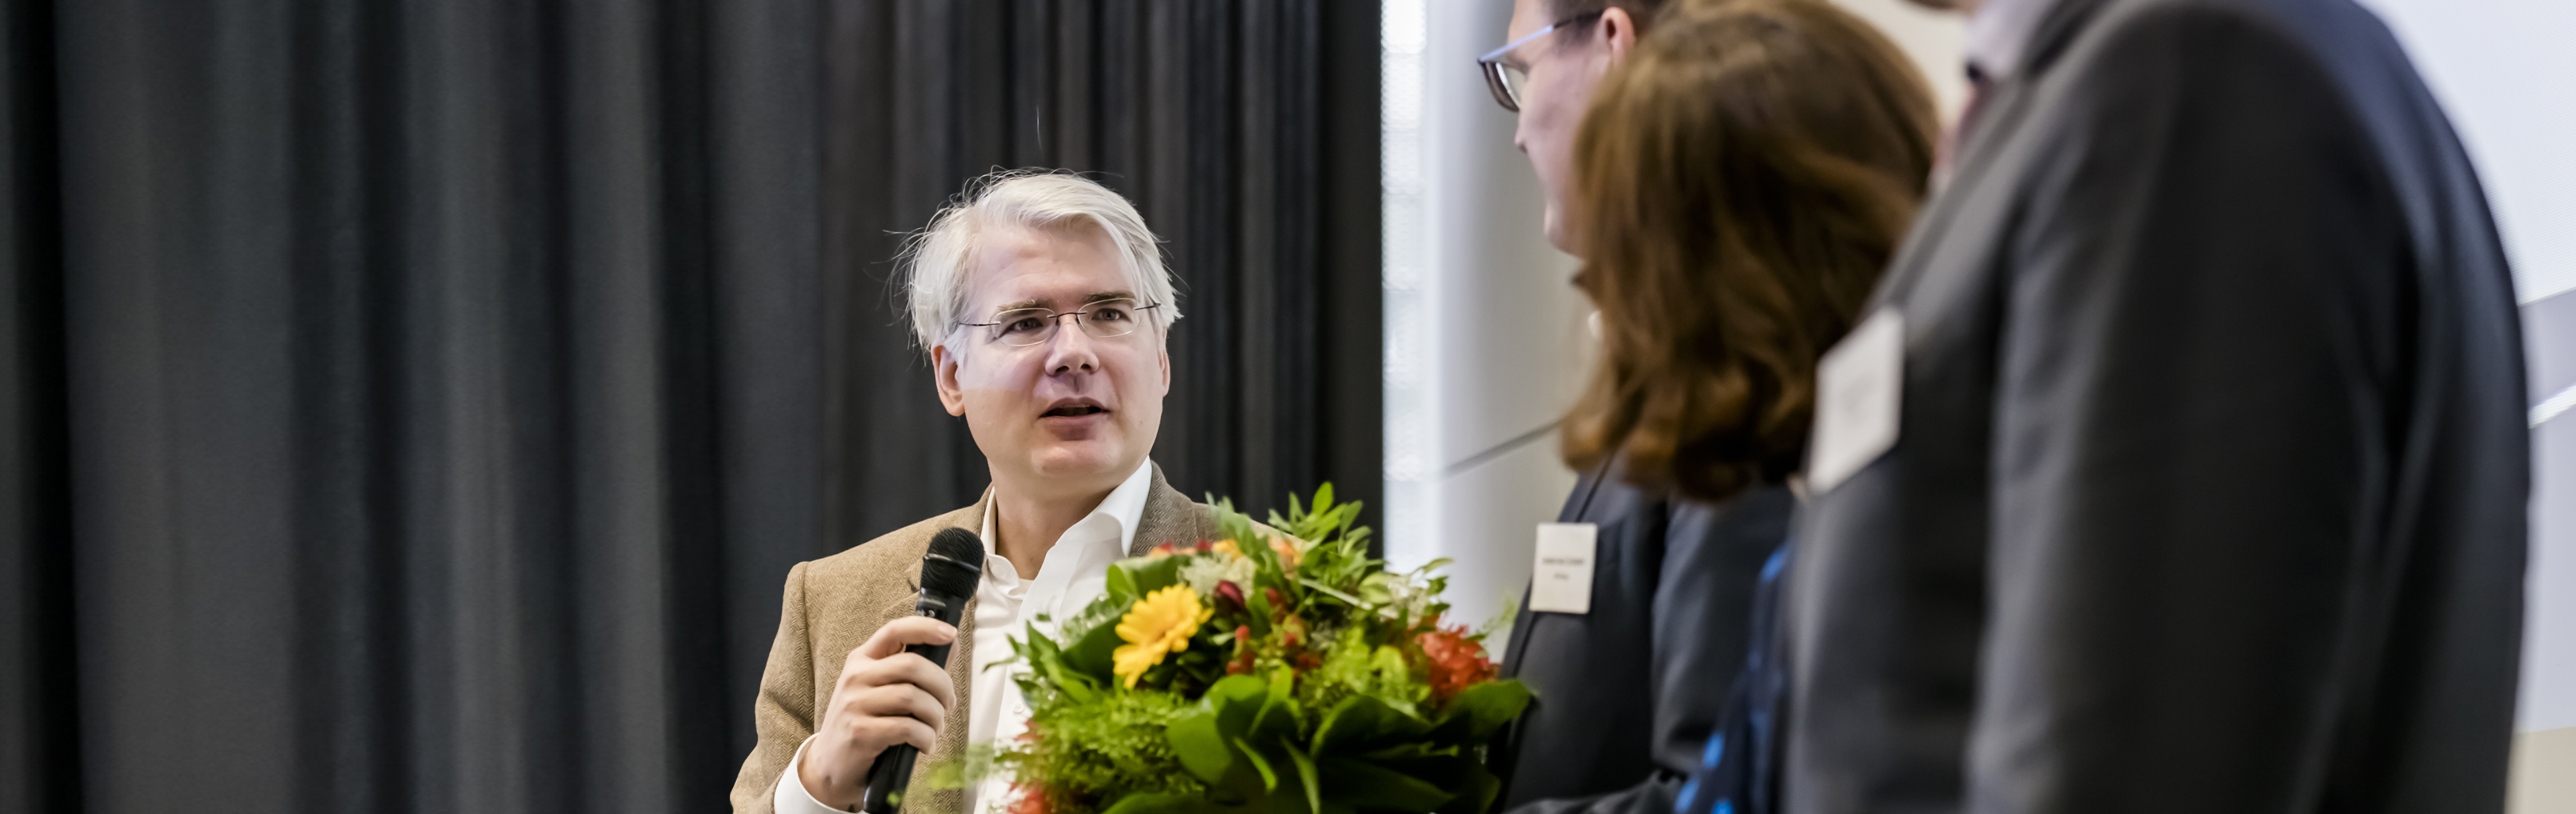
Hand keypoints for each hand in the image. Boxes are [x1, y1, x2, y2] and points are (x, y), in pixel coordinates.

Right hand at [799, 615, 958, 808]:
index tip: (951, 633)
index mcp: (862, 660)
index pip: (894, 631)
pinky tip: (925, 744)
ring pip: (913, 697)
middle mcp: (855, 677)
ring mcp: (854, 704)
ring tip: (935, 728)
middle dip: (942, 686)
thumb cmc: (864, 724)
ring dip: (936, 716)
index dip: (925, 628)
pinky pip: (907, 728)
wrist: (830, 765)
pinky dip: (926, 738)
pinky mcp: (859, 732)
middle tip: (948, 704)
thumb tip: (951, 646)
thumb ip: (912, 671)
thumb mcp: (880, 691)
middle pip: (912, 665)